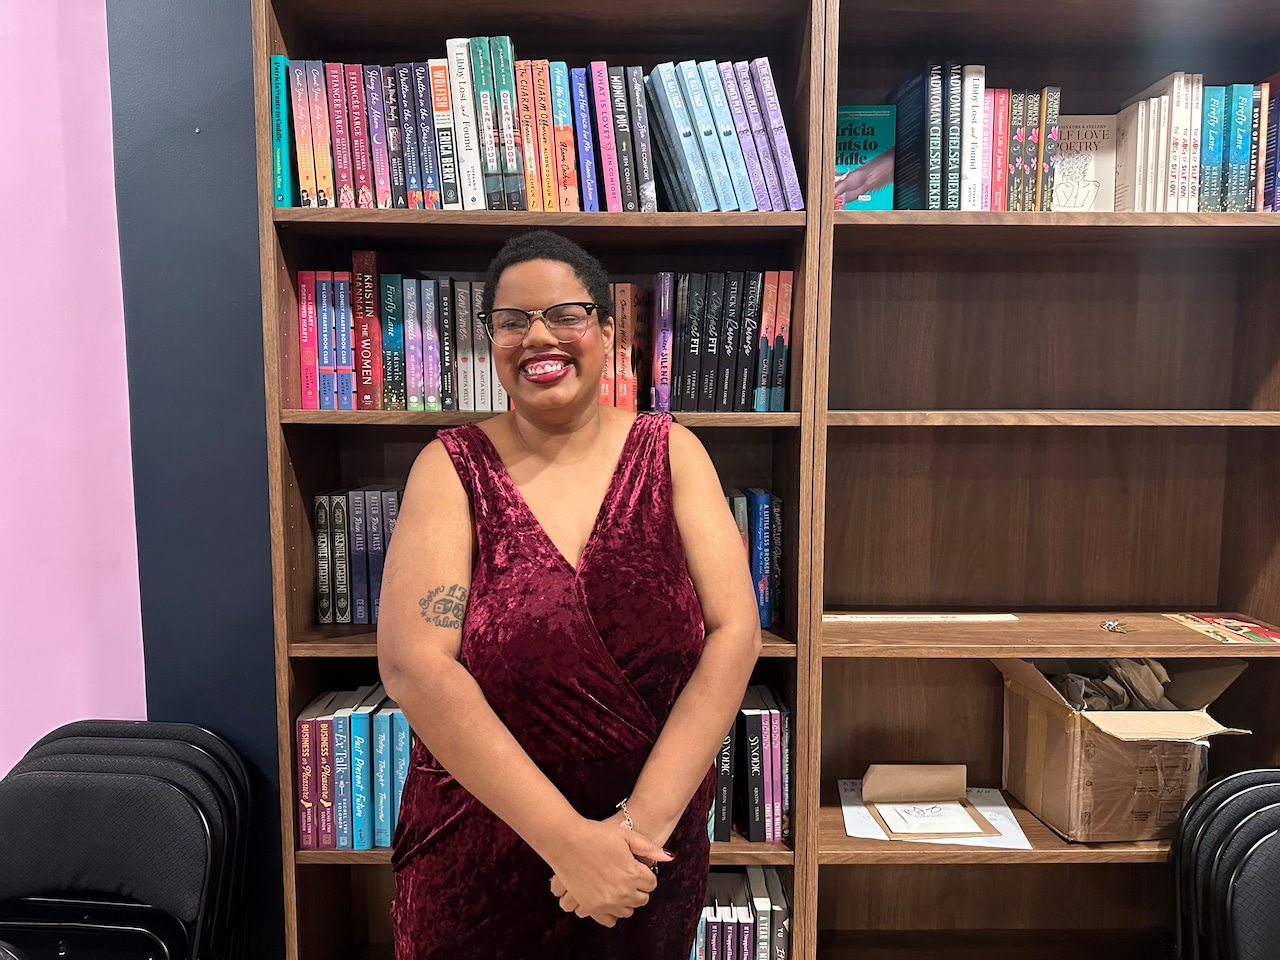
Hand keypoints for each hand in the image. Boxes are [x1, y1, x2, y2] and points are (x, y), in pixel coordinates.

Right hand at [546, 817, 672, 925]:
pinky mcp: (591, 907)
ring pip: (628, 911)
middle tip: (627, 876)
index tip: (637, 868)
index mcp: (633, 873)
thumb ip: (648, 848)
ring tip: (617, 885)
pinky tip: (608, 898)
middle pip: (642, 899)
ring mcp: (606, 902)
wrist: (566, 841)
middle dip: (638, 888)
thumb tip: (668, 857)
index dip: (645, 875)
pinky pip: (609, 920)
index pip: (651, 884)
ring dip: (626, 900)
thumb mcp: (626, 835)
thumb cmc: (596, 835)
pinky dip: (611, 912)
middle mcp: (622, 891)